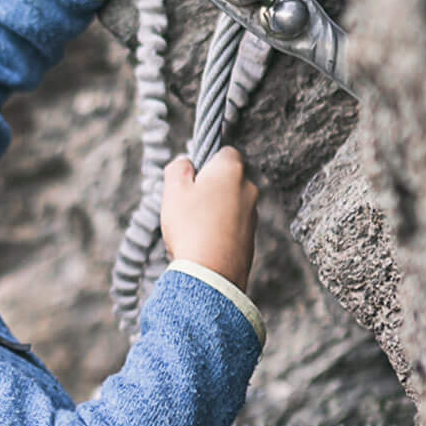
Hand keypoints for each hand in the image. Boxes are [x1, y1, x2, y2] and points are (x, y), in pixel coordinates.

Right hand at [160, 147, 257, 290]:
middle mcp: (248, 188)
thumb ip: (177, 167)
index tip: (191, 177)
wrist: (211, 273)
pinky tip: (204, 243)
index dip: (206, 161)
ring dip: (215, 210)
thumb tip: (184, 162)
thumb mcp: (173, 190)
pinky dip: (220, 230)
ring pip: (230, 203)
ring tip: (194, 228)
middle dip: (210, 188)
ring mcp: (252, 214)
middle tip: (188, 204)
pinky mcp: (251, 237)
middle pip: (227, 179)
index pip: (225, 151)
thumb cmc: (191, 227)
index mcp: (231, 169)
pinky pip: (233, 226)